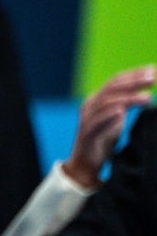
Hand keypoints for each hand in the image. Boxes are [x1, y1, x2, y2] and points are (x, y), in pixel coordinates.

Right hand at [63, 65, 154, 187]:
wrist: (85, 164)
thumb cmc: (103, 140)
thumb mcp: (117, 118)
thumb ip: (126, 105)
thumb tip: (148, 94)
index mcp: (97, 99)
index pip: (116, 81)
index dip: (134, 74)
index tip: (154, 71)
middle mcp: (90, 106)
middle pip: (112, 88)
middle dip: (134, 82)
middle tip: (153, 78)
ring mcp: (86, 119)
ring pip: (106, 103)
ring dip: (128, 99)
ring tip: (148, 98)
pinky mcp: (86, 135)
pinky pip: (96, 123)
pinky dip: (109, 116)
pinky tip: (122, 112)